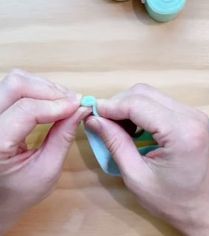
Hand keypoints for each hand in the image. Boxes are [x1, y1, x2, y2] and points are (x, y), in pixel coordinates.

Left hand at [0, 70, 87, 234]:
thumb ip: (64, 137)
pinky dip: (38, 90)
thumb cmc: (19, 191)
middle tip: (73, 102)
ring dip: (45, 87)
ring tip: (64, 102)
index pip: (26, 110)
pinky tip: (52, 101)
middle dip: (50, 90)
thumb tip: (81, 110)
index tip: (79, 106)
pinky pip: (15, 88)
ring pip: (15, 81)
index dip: (57, 105)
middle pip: (16, 84)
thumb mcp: (47, 169)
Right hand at [85, 84, 208, 235]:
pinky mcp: (190, 116)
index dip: (110, 106)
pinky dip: (140, 110)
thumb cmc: (170, 200)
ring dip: (128, 106)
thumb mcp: (135, 175)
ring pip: (150, 94)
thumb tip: (93, 119)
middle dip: (118, 104)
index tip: (92, 114)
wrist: (202, 208)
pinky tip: (134, 127)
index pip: (137, 104)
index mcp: (181, 132)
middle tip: (104, 123)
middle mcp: (191, 115)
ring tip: (118, 127)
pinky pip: (158, 102)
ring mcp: (193, 113)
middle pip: (143, 93)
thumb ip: (114, 143)